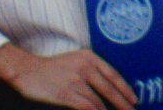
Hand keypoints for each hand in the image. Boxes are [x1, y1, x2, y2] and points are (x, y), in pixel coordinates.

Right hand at [0, 44, 136, 109]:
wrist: (28, 70)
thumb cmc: (52, 68)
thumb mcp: (76, 61)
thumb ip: (92, 70)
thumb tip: (109, 87)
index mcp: (89, 57)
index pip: (113, 74)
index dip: (125, 89)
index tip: (133, 99)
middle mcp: (85, 67)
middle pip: (110, 89)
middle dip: (123, 104)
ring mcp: (76, 81)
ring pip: (99, 102)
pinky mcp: (67, 94)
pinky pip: (87, 108)